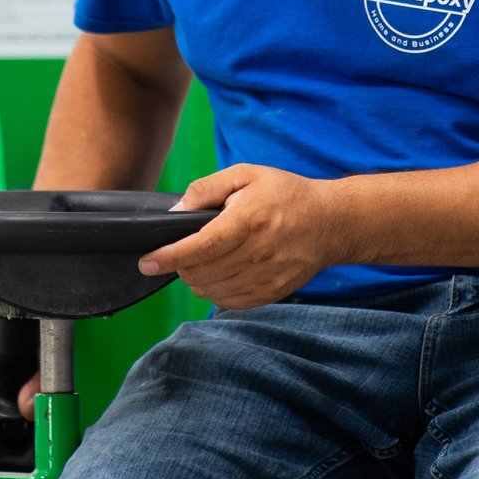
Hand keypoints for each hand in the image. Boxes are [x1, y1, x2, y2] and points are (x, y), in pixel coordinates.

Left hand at [138, 164, 349, 309]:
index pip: (199, 247)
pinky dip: (215, 291)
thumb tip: (176, 213)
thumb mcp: (247, 175)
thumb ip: (207, 189)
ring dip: (196, 278)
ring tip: (201, 260)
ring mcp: (266, 276)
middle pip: (200, 272)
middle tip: (180, 251)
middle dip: (180, 264)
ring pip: (211, 290)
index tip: (146, 262)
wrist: (331, 222)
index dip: (168, 256)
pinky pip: (229, 302)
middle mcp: (258, 252)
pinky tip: (220, 273)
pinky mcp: (272, 293)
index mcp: (248, 220)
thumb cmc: (286, 194)